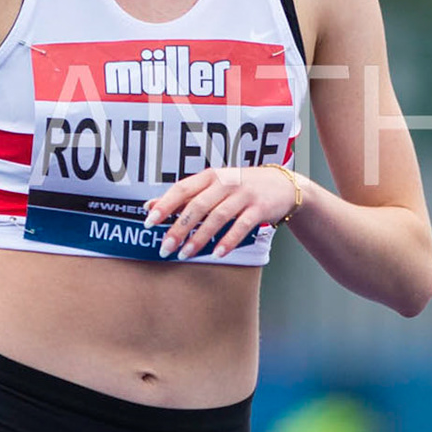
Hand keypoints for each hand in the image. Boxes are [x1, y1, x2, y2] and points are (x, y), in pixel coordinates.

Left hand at [144, 163, 299, 260]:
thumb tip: (149, 206)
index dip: (165, 205)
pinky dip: (228, 240)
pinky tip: (216, 253)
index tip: (149, 222)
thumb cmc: (240, 187)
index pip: (182, 189)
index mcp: (210, 176)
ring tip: (185, 254)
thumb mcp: (212, 186)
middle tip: (165, 248)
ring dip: (200, 238)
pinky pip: (241, 226)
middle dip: (179, 228)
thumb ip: (184, 197)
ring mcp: (244, 194)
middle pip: (197, 206)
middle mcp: (226, 182)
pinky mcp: (259, 208)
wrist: (282, 185)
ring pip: (217, 217)